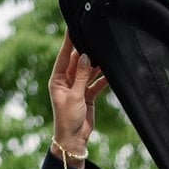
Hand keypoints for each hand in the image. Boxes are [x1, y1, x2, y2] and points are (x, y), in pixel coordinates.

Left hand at [49, 29, 108, 168]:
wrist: (74, 139)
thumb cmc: (68, 119)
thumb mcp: (74, 95)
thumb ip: (81, 76)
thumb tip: (86, 57)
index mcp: (57, 80)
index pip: (64, 57)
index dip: (68, 43)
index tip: (72, 28)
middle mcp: (66, 82)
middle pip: (77, 63)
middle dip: (86, 54)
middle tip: (94, 42)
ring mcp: (77, 88)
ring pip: (88, 72)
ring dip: (96, 66)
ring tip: (104, 56)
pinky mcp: (87, 96)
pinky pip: (96, 83)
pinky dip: (103, 79)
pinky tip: (110, 73)